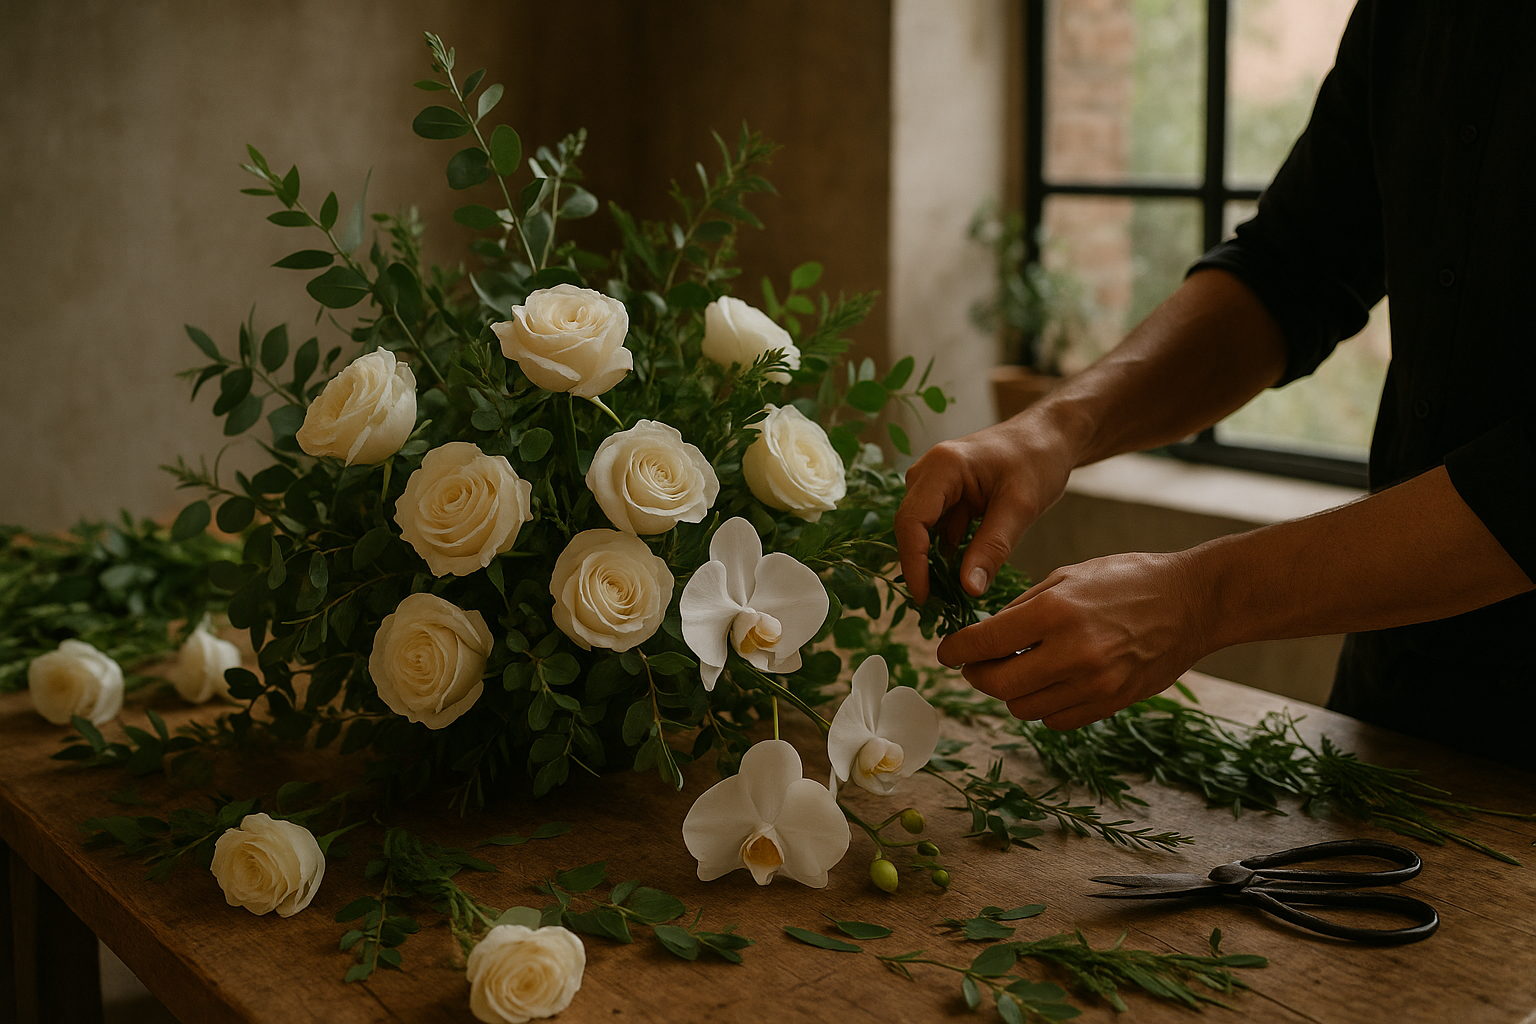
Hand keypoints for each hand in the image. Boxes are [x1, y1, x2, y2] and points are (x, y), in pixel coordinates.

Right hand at [894, 416, 1076, 604]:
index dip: (912, 563)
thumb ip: (993, 547)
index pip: (911, 522)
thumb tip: (968, 590)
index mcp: (942, 467)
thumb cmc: (1038, 459)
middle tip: (935, 605)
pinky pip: (937, 528)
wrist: (1050, 436)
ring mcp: (934, 482)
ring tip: (949, 595)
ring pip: (921, 530)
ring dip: (932, 561)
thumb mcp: (1020, 507)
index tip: (924, 597)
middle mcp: (928, 472)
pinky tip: (962, 573)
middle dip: (919, 566)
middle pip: (910, 526)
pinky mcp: (945, 494)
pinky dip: (947, 552)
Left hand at [935, 551, 1212, 729]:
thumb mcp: (1069, 576)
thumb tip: (984, 635)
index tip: (946, 652)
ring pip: (1023, 708)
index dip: (955, 651)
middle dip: (977, 676)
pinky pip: (1055, 720)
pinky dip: (1042, 705)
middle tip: (974, 665)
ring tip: (1016, 669)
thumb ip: (1023, 608)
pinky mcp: (1111, 704)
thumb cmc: (1128, 580)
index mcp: (1056, 612)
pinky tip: (1048, 682)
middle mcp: (1073, 653)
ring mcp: (1095, 684)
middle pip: (997, 686)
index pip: (984, 643)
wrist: (1194, 602)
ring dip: (1010, 692)